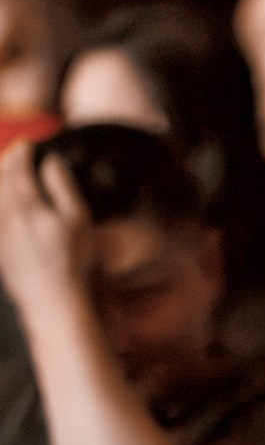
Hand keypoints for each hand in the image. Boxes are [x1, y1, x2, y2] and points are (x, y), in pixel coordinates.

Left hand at [0, 141, 93, 315]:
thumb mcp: (77, 219)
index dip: (23, 152)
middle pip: (0, 179)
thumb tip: (50, 162)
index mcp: (25, 203)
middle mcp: (5, 214)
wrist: (51, 300)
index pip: (17, 167)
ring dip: (0, 179)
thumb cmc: (70, 261)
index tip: (29, 144)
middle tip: (17, 153)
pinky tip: (7, 203)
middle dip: (8, 162)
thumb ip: (62, 186)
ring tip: (7, 172)